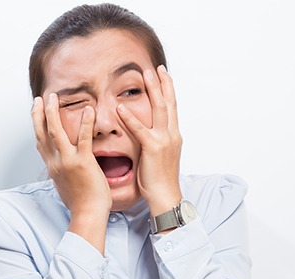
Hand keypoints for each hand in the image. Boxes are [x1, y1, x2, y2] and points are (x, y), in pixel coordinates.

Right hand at [32, 94, 110, 251]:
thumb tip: (61, 169)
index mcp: (52, 168)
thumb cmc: (80, 203)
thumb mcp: (65, 186)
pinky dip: (85, 122)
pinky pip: (83, 138)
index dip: (37, 126)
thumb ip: (62, 173)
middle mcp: (55, 162)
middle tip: (41, 98)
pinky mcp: (83, 162)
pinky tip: (89, 109)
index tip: (37, 112)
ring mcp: (67, 161)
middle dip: (39, 113)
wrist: (87, 214)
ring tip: (54, 97)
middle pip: (41, 133)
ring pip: (55, 131)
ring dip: (53, 112)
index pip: (40, 142)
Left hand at [117, 65, 182, 215]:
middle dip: (163, 83)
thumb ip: (155, 141)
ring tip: (145, 75)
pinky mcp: (153, 149)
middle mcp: (172, 135)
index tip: (164, 74)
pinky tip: (121, 108)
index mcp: (173, 136)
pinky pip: (140, 130)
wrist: (166, 196)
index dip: (169, 89)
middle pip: (169, 103)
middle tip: (157, 67)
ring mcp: (164, 141)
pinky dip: (131, 118)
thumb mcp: (160, 156)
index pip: (172, 107)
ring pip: (160, 110)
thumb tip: (149, 133)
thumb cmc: (160, 180)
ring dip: (152, 90)